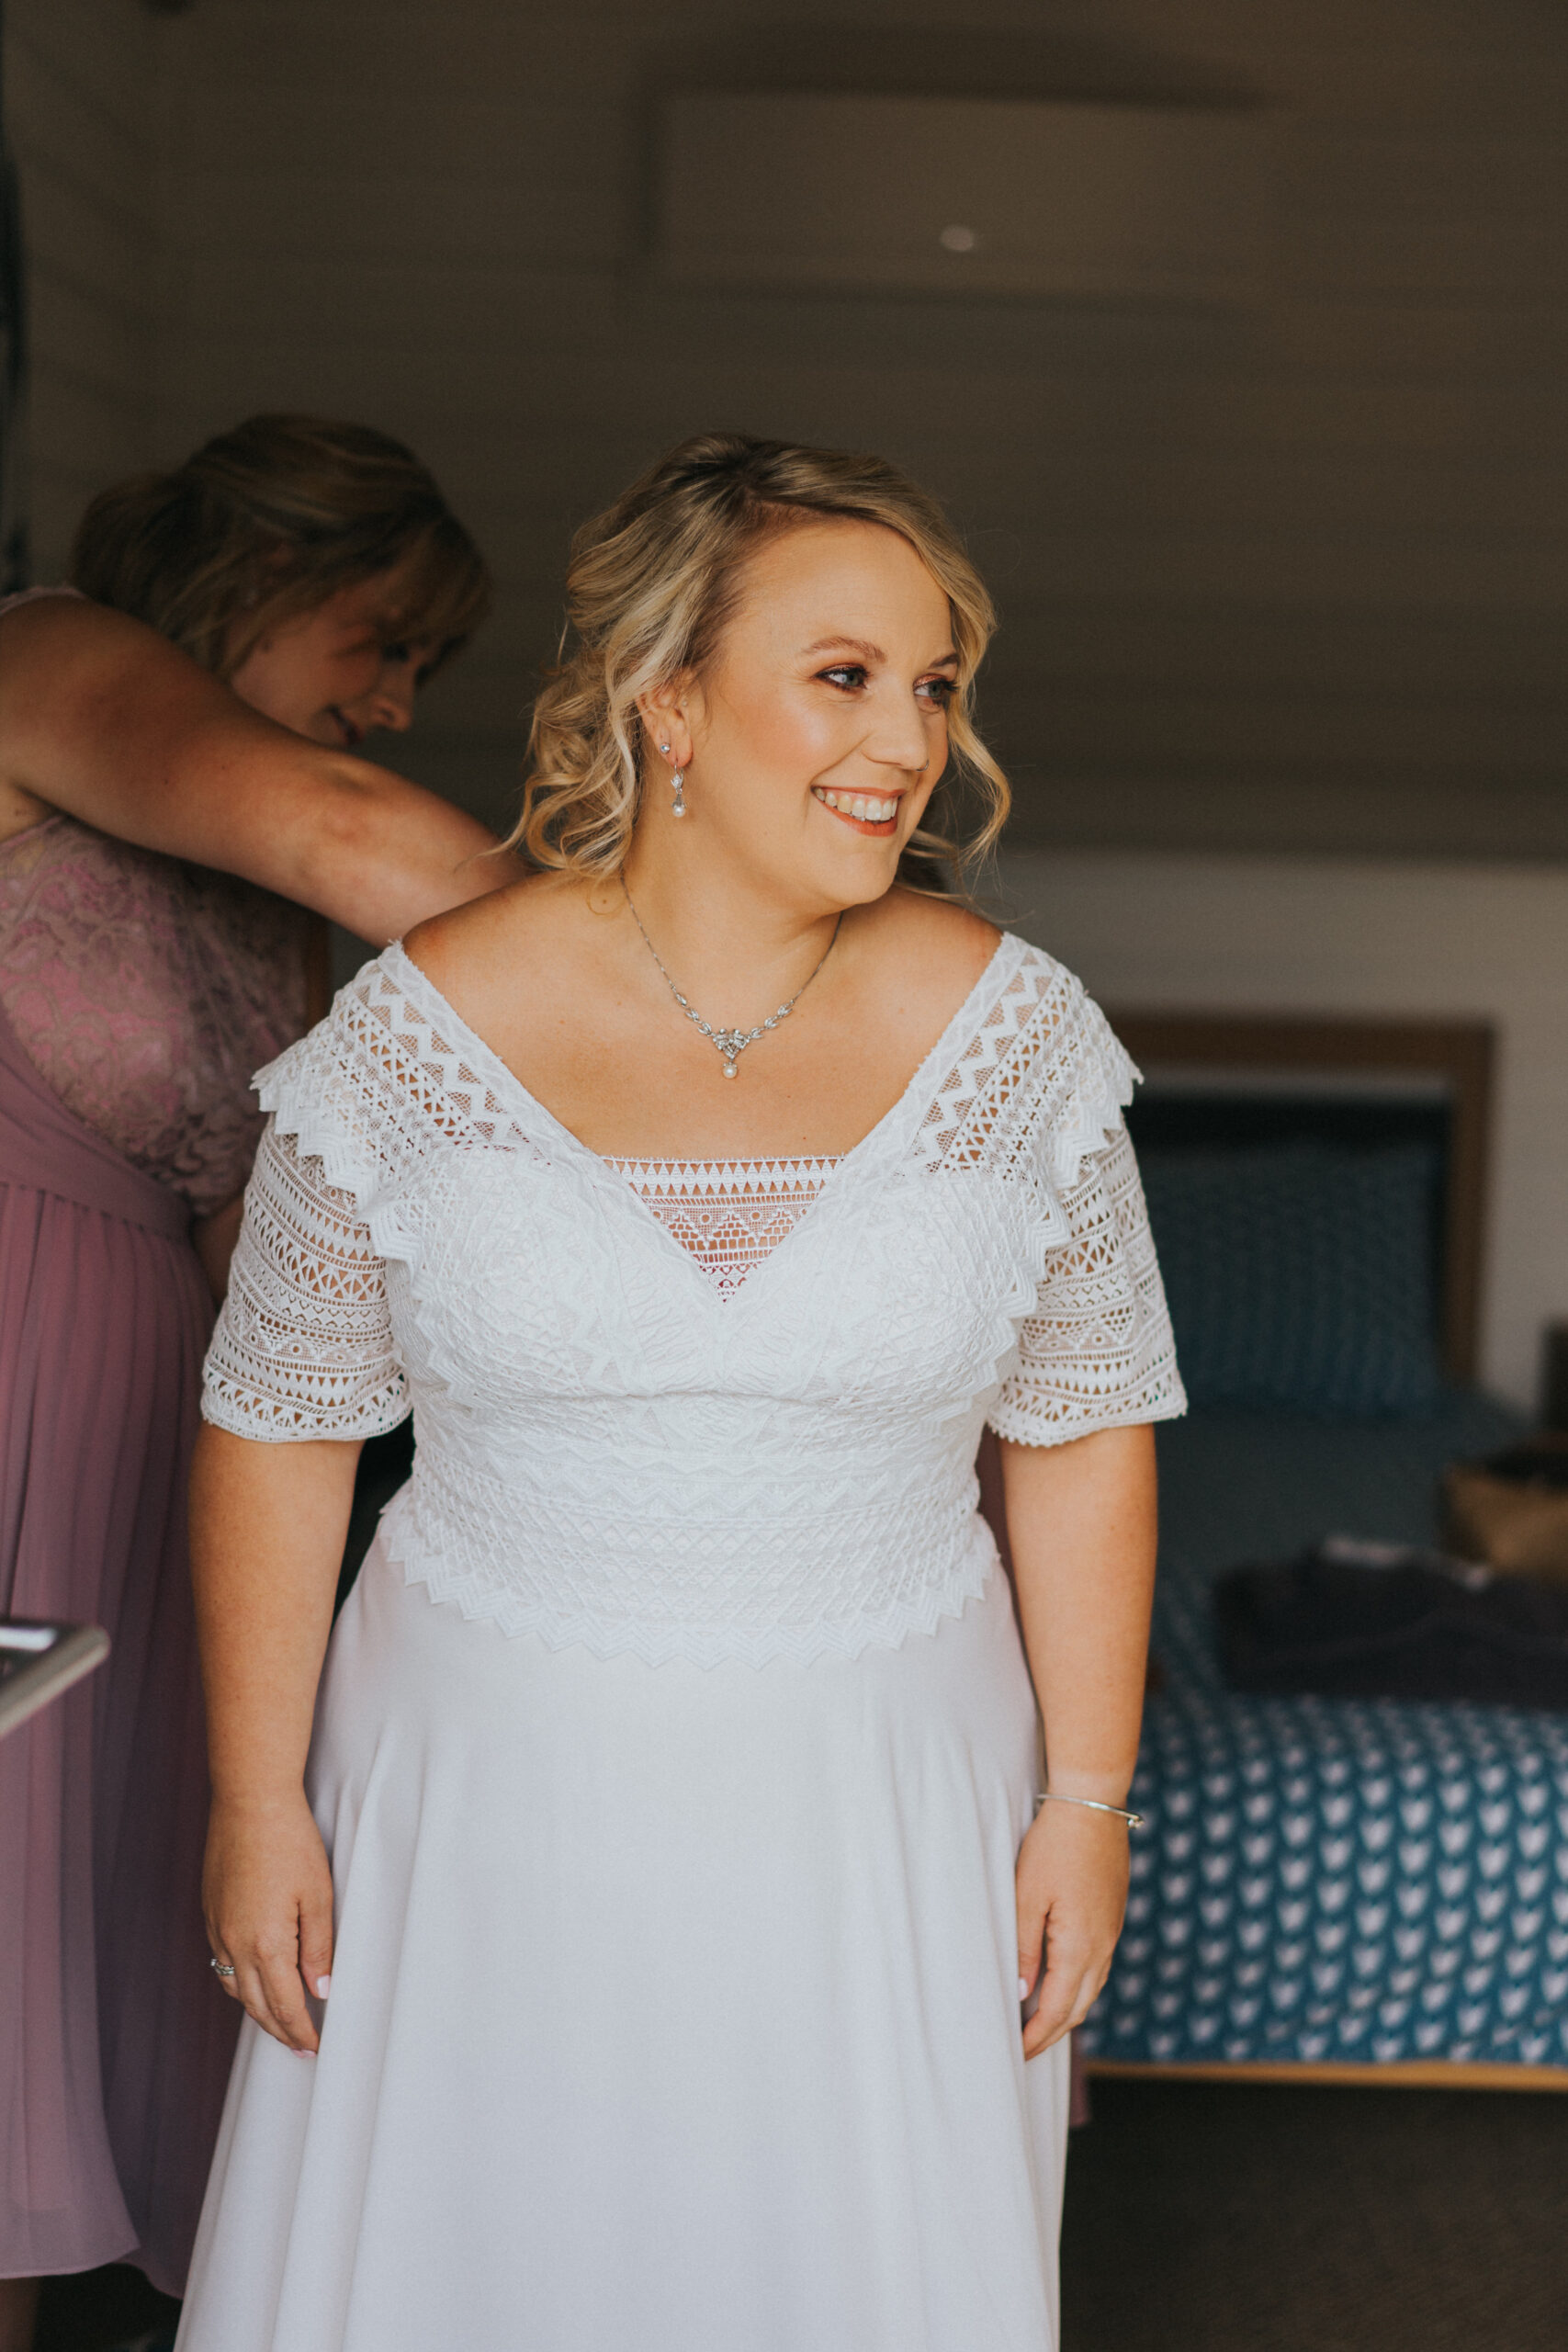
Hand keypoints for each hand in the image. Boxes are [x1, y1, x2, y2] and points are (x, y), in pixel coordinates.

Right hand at [204, 1791, 334, 2052]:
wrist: (249, 1802)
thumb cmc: (290, 1843)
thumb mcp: (319, 1896)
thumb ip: (319, 1948)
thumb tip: (320, 1991)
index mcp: (266, 1945)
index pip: (285, 2005)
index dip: (301, 2031)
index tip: (316, 2048)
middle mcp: (235, 1945)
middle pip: (258, 2005)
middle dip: (281, 2030)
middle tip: (301, 2048)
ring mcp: (218, 1929)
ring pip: (236, 1988)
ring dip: (258, 2011)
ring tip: (279, 2024)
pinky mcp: (211, 1913)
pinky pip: (223, 1964)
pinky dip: (240, 1984)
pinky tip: (253, 1982)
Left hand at [1015, 1797, 1130, 2058]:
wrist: (1092, 1805)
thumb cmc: (1053, 1847)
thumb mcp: (1026, 1896)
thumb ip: (1024, 1948)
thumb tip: (1023, 1994)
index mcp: (1080, 1947)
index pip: (1056, 2010)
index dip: (1035, 2037)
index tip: (1013, 2053)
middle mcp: (1103, 1947)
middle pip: (1078, 2008)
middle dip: (1051, 2034)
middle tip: (1023, 2050)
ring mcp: (1112, 1933)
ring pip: (1091, 1989)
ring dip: (1066, 2013)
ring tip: (1039, 2026)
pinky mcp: (1112, 1917)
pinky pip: (1098, 1967)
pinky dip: (1078, 1987)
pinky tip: (1061, 1983)